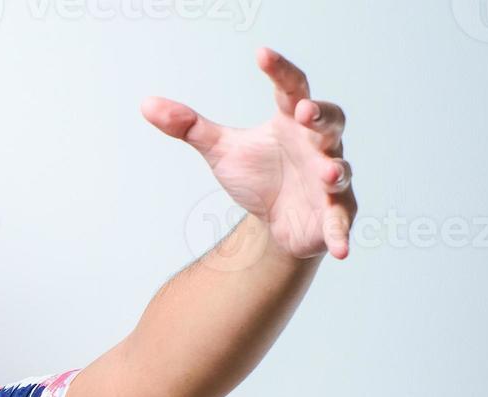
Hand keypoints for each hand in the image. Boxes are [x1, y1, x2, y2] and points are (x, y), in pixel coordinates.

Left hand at [141, 46, 357, 259]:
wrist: (275, 222)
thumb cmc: (258, 175)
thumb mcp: (221, 151)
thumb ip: (189, 127)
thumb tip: (147, 105)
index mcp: (292, 122)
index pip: (291, 88)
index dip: (279, 71)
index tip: (261, 55)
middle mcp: (317, 146)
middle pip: (329, 122)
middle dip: (321, 117)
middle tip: (304, 112)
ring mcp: (330, 180)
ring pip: (340, 168)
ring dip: (336, 170)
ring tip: (327, 172)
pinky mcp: (333, 213)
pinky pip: (340, 221)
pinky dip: (340, 233)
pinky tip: (340, 250)